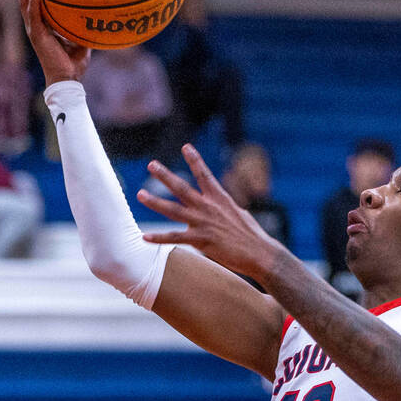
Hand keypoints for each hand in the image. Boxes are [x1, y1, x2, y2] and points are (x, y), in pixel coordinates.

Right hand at [17, 0, 89, 86]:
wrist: (67, 80)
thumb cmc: (73, 64)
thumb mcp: (80, 41)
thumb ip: (81, 27)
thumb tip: (93, 15)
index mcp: (43, 26)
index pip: (35, 1)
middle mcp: (36, 25)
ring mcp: (35, 30)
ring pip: (24, 2)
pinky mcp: (37, 36)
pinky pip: (34, 15)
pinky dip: (34, 2)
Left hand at [137, 147, 281, 280]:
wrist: (260, 254)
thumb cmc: (252, 237)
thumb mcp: (239, 215)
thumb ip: (225, 209)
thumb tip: (222, 208)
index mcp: (220, 198)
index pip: (205, 174)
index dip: (195, 159)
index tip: (186, 146)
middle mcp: (209, 207)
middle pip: (182, 188)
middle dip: (165, 175)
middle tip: (151, 164)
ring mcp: (204, 223)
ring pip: (173, 210)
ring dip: (155, 202)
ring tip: (140, 195)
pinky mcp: (202, 241)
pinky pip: (175, 238)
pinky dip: (159, 238)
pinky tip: (145, 237)